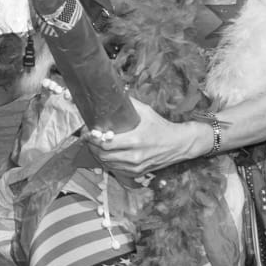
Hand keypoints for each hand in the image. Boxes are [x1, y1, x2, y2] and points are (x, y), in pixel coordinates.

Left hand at [83, 98, 205, 177]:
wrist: (179, 144)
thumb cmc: (162, 127)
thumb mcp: (146, 112)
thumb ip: (130, 104)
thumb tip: (115, 93)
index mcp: (136, 140)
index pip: (106, 143)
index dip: (92, 138)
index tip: (87, 132)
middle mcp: (135, 156)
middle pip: (103, 155)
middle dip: (92, 146)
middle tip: (88, 138)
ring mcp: (136, 166)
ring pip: (107, 164)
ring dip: (98, 155)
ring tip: (93, 146)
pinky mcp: (137, 173)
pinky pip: (116, 170)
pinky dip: (107, 163)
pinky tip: (105, 155)